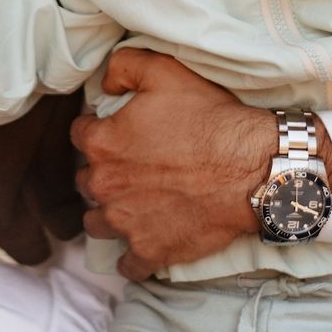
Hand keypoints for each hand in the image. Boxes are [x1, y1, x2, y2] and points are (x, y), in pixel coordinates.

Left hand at [71, 51, 271, 279]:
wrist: (250, 168)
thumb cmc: (210, 119)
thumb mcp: (166, 72)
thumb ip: (124, 67)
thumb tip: (105, 82)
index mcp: (103, 143)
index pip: (80, 135)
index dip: (99, 131)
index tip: (118, 133)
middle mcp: (105, 185)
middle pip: (86, 181)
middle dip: (103, 174)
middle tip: (132, 168)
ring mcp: (125, 223)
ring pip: (96, 223)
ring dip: (109, 214)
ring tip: (132, 206)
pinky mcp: (150, 251)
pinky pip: (127, 265)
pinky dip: (133, 257)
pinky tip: (146, 243)